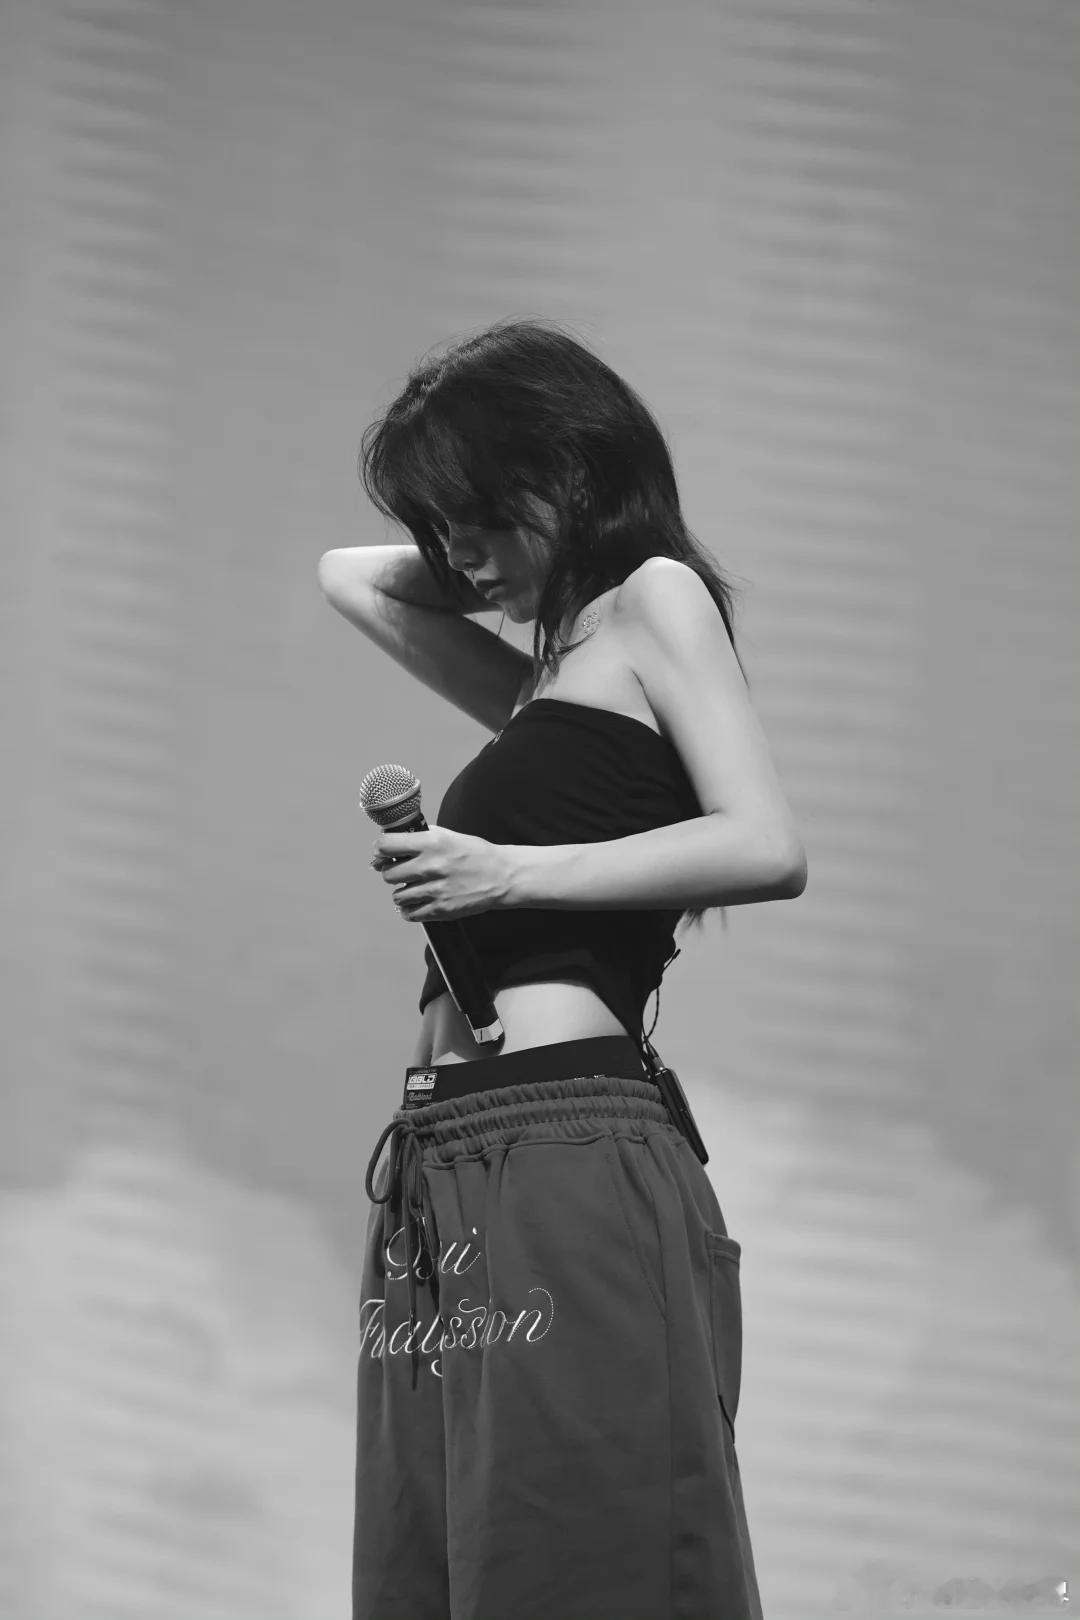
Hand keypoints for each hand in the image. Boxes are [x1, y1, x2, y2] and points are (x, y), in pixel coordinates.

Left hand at [370, 825, 514, 922]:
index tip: (382, 853)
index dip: (380, 849)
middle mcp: (430, 866)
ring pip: (397, 896)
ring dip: (402, 892)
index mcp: (431, 844)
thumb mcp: (448, 836)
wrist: (501, 877)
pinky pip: (409, 914)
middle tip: (403, 871)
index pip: (386, 845)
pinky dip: (410, 910)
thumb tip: (391, 843)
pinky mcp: (440, 910)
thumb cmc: (475, 854)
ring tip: (415, 888)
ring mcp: (434, 890)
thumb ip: (421, 837)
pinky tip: (418, 901)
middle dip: (392, 872)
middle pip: (388, 874)